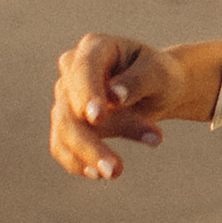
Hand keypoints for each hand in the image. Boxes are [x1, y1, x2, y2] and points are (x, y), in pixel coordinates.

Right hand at [49, 31, 182, 181]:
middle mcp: (73, 70)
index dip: (87, 92)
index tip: (97, 117)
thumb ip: (139, 81)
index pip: (83, 69)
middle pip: (69, 107)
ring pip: (65, 130)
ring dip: (88, 155)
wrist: (158, 90)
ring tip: (116, 172)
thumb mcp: (160, 74)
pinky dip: (76, 162)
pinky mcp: (66, 121)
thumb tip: (115, 96)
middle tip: (115, 168)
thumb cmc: (160, 76)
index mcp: (96, 47)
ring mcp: (66, 96)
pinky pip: (61, 145)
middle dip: (90, 140)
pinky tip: (97, 175)